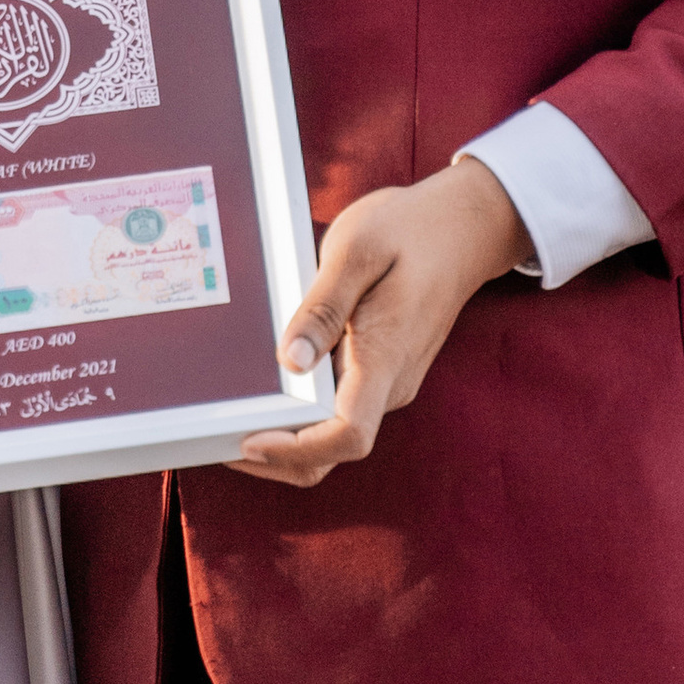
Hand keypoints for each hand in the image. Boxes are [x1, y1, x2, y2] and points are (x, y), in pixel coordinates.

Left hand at [230, 158, 529, 490]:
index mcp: (386, 356)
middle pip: (333, 450)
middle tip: (218, 435)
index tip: (248, 440)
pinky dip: (303, 412)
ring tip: (232, 413)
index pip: (347, 436)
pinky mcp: (383, 372)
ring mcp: (390, 382)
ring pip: (334, 434)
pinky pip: (341, 409)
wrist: (465, 227)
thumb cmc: (410, 230)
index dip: (295, 450)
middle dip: (277, 456)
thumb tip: (291, 361)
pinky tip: (270, 386)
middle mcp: (392, 384)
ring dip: (286, 437)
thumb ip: (323, 307)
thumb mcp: (357, 249)